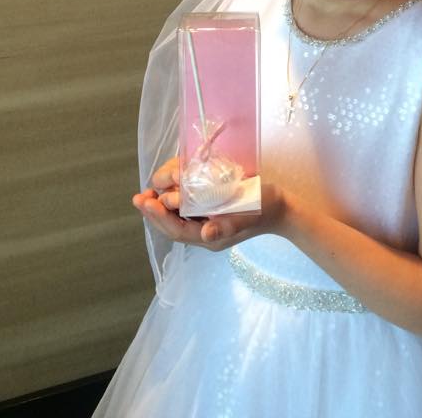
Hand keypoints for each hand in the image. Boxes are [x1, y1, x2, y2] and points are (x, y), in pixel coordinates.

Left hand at [132, 158, 286, 251]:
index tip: (144, 201)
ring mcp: (206, 219)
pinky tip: (168, 185)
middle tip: (140, 195)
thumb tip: (205, 234)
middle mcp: (204, 229)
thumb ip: (227, 225)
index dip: (157, 217)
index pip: (176, 229)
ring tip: (151, 188)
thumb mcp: (248, 216)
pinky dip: (174, 195)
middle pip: (171, 224)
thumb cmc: (264, 209)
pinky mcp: (210, 207)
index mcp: (209, 236)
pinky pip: (185, 206)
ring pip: (176, 215)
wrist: (281, 205)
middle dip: (154, 210)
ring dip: (162, 202)